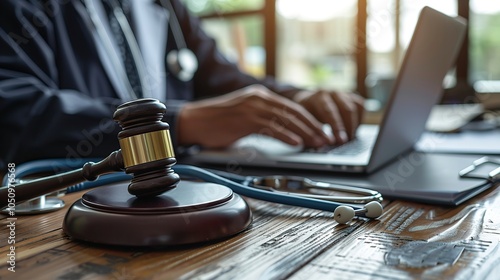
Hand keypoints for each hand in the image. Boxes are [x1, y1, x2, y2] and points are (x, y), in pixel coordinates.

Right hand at [177, 85, 331, 148]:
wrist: (195, 120)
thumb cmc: (218, 121)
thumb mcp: (245, 115)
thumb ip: (265, 119)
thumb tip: (286, 132)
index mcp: (261, 95)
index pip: (292, 107)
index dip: (310, 121)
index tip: (322, 132)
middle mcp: (259, 98)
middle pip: (293, 112)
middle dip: (313, 127)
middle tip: (326, 139)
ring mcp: (252, 107)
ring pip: (286, 120)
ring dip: (305, 133)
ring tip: (317, 143)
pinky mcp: (245, 119)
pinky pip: (271, 128)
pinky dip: (286, 135)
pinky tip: (296, 143)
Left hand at [292, 90, 363, 143]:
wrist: (309, 101)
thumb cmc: (307, 114)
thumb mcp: (304, 121)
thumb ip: (311, 130)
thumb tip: (320, 143)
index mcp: (319, 97)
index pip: (330, 112)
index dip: (336, 127)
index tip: (340, 141)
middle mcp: (333, 93)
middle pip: (346, 109)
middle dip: (348, 127)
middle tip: (347, 142)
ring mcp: (344, 93)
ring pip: (355, 108)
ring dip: (354, 125)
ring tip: (350, 139)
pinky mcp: (352, 97)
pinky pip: (361, 107)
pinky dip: (360, 119)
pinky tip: (353, 130)